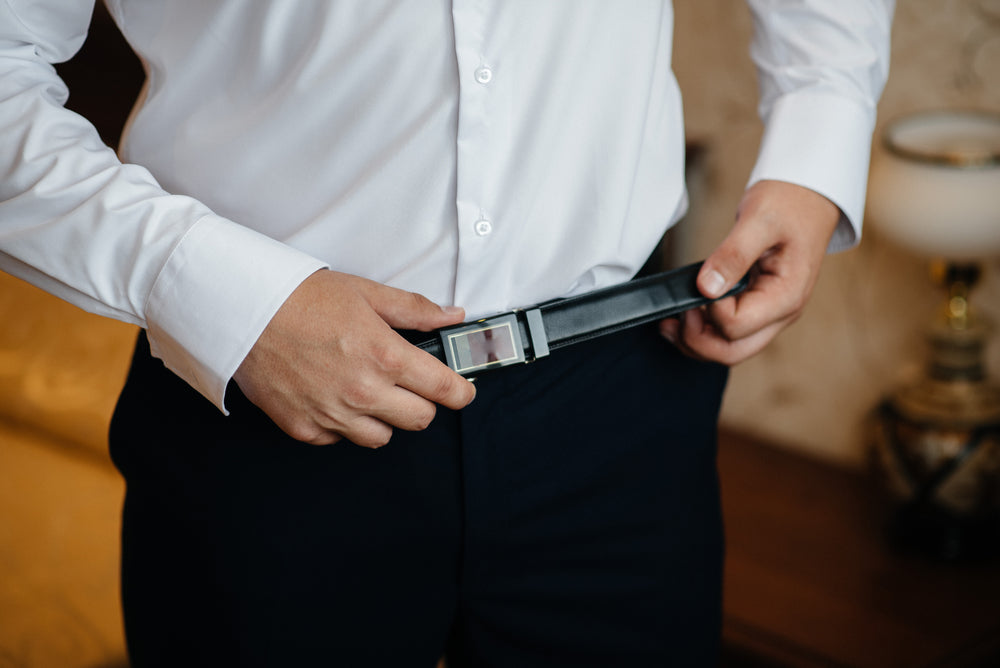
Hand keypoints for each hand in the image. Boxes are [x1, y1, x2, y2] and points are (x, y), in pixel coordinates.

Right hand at [233, 269, 475, 447]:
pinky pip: (339, 439)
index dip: (460, 393)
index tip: (461, 392)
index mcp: (384, 356)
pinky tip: (335, 398)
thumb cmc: (302, 298)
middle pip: (419, 420)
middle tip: (410, 385)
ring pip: (382, 437)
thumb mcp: (366, 293)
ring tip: (370, 391)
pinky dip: (343, 425)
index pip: (443, 390)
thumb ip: (414, 309)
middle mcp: (363, 392)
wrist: (243, 310)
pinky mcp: (304, 427)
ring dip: (384, 418)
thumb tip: (452, 316)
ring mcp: (332, 414)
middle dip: (423, 403)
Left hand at [659, 180, 840, 364]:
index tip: (700, 284)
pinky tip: (684, 318)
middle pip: (732, 352)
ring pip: (729, 349)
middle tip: (675, 314)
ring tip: (671, 321)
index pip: (736, 325)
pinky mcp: (758, 309)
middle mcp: (780, 313)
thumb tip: (707, 287)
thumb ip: (733, 254)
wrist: (806, 198)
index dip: (709, 310)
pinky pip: (729, 334)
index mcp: (786, 295)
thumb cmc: (790, 204)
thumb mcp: (760, 220)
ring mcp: (770, 314)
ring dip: (696, 342)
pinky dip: (703, 332)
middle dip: (696, 340)